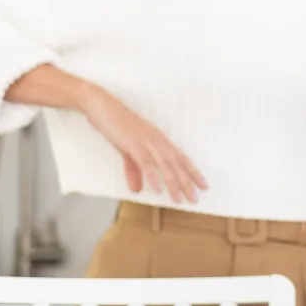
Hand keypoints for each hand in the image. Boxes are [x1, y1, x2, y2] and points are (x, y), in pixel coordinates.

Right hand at [78, 86, 206, 203]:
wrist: (102, 106)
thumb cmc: (116, 124)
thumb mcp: (127, 150)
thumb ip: (134, 170)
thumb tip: (137, 189)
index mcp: (159, 139)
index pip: (181, 157)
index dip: (193, 172)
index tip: (204, 185)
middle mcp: (157, 140)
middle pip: (177, 164)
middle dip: (187, 182)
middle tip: (195, 199)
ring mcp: (146, 141)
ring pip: (165, 165)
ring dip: (173, 183)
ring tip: (179, 199)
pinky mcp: (133, 144)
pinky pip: (146, 163)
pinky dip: (153, 176)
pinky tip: (158, 189)